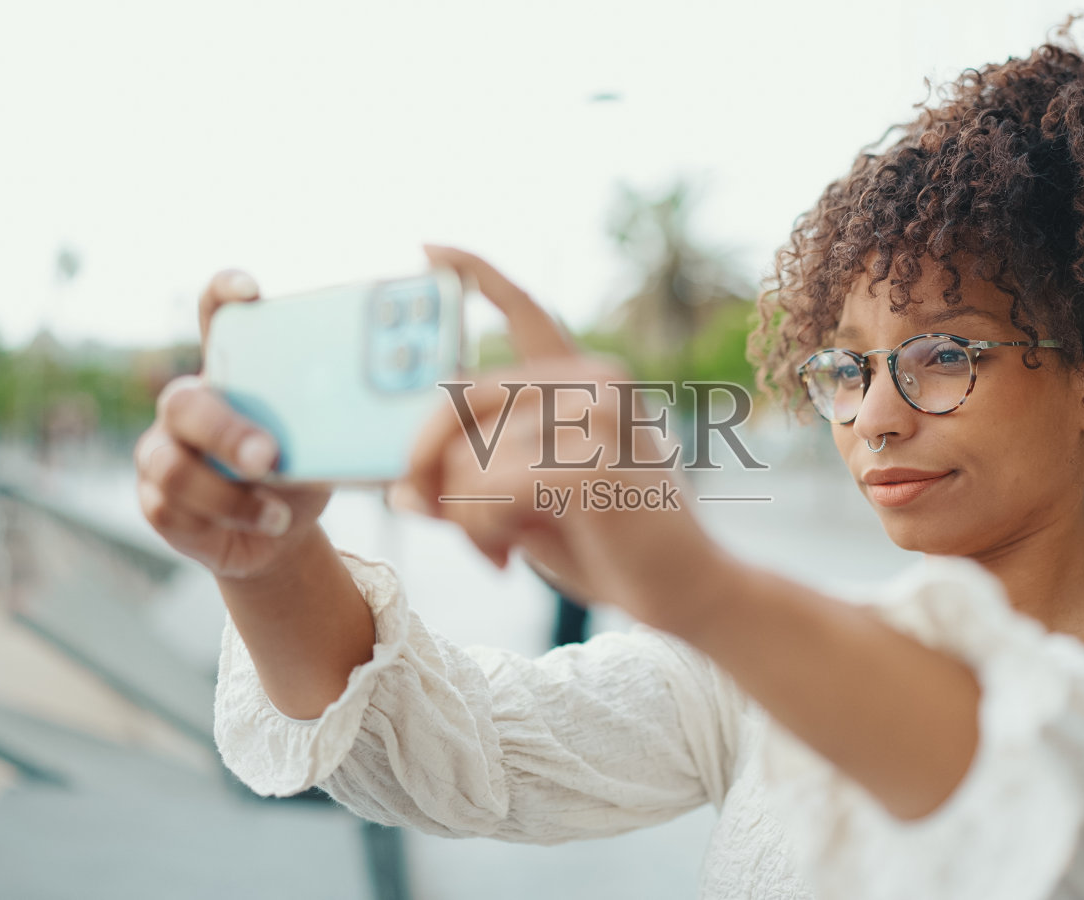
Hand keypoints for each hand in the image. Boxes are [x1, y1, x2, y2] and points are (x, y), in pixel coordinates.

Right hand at [134, 270, 332, 580]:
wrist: (279, 533)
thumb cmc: (300, 471)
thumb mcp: (321, 444)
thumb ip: (330, 421)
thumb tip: (394, 415)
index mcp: (231, 372)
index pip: (216, 315)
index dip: (224, 294)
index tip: (249, 290)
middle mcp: (188, 404)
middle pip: (185, 403)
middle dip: (227, 432)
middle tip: (268, 456)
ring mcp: (164, 451)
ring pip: (172, 465)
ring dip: (227, 494)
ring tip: (276, 511)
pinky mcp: (156, 499)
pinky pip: (172, 509)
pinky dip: (226, 521)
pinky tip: (263, 525)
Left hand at [394, 247, 725, 631]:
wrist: (686, 592)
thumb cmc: (607, 546)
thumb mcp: (527, 504)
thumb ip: (468, 482)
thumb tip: (398, 487)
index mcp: (585, 379)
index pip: (526, 310)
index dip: (476, 273)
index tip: (428, 244)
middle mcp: (593, 381)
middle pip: (461, 398)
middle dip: (426, 464)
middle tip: (428, 513)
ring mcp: (594, 415)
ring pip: (465, 457)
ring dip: (462, 518)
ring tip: (498, 552)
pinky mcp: (586, 462)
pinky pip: (483, 490)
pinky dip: (479, 531)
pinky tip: (508, 558)